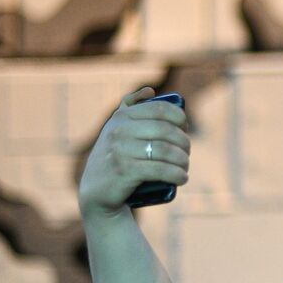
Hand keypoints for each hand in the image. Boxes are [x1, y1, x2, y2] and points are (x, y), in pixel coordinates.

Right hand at [79, 87, 190, 218]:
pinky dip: (176, 174)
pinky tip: (183, 178)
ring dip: (182, 160)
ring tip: (185, 167)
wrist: (95, 192)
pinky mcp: (124, 171)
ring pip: (165, 150)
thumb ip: (129, 107)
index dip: (179, 118)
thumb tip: (150, 90)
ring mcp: (120, 150)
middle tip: (187, 152)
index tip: (185, 129)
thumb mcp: (115, 129)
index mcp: (121, 117)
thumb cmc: (113, 158)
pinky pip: (159, 170)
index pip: (160, 109)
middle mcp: (119, 130)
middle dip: (183, 141)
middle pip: (165, 130)